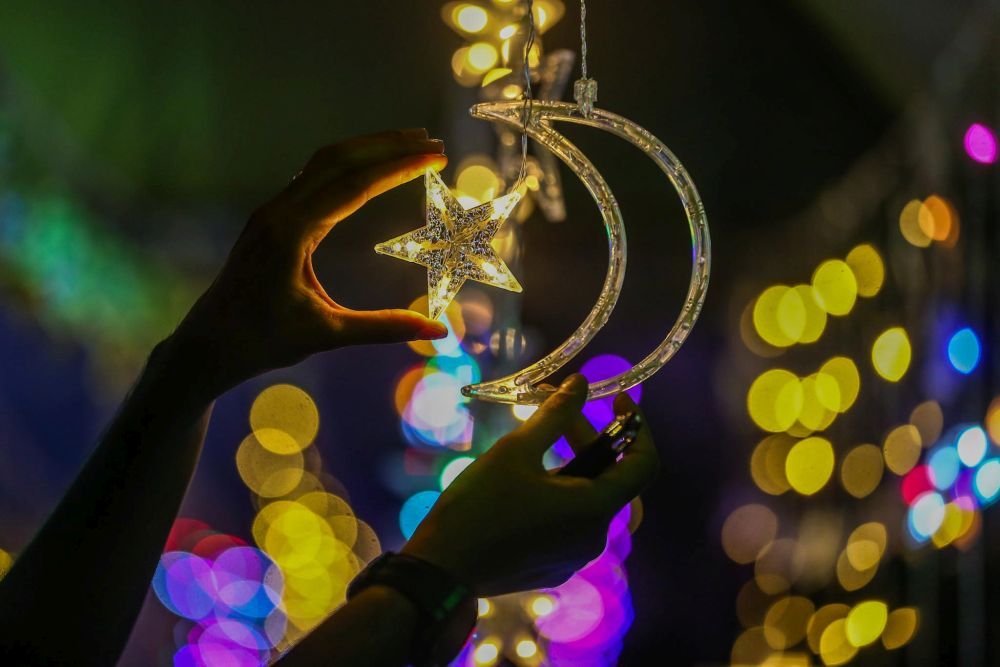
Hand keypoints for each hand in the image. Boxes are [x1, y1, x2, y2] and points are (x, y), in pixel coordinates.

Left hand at [166, 129, 448, 396]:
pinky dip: (348, 164)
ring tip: (410, 145)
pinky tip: (370, 168)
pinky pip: (313, 177)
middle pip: (339, 159)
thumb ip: (383, 327)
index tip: (434, 158)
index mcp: (291, 232)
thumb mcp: (327, 335)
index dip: (399, 168)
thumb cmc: (262, 341)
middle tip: (432, 142)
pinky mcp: (270, 218)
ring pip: (324, 162)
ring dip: (368, 148)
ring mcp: (271, 211)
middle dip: (388, 145)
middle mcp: (279, 211)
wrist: (206, 345)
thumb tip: (437, 332)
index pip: (355, 185)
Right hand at [401, 375, 658, 595]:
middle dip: (586, 437)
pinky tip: (525, 480)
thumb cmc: (478, 506)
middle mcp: (594, 537)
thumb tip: (581, 383)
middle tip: (552, 407)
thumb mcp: (516, 450)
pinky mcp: (554, 566)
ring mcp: (575, 557)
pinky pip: (570, 521)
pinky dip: (559, 492)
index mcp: (594, 509)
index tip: (618, 399)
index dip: (637, 427)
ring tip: (532, 442)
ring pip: (587, 498)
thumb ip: (555, 414)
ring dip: (570, 463)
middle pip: (609, 477)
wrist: (441, 570)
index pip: (644, 465)